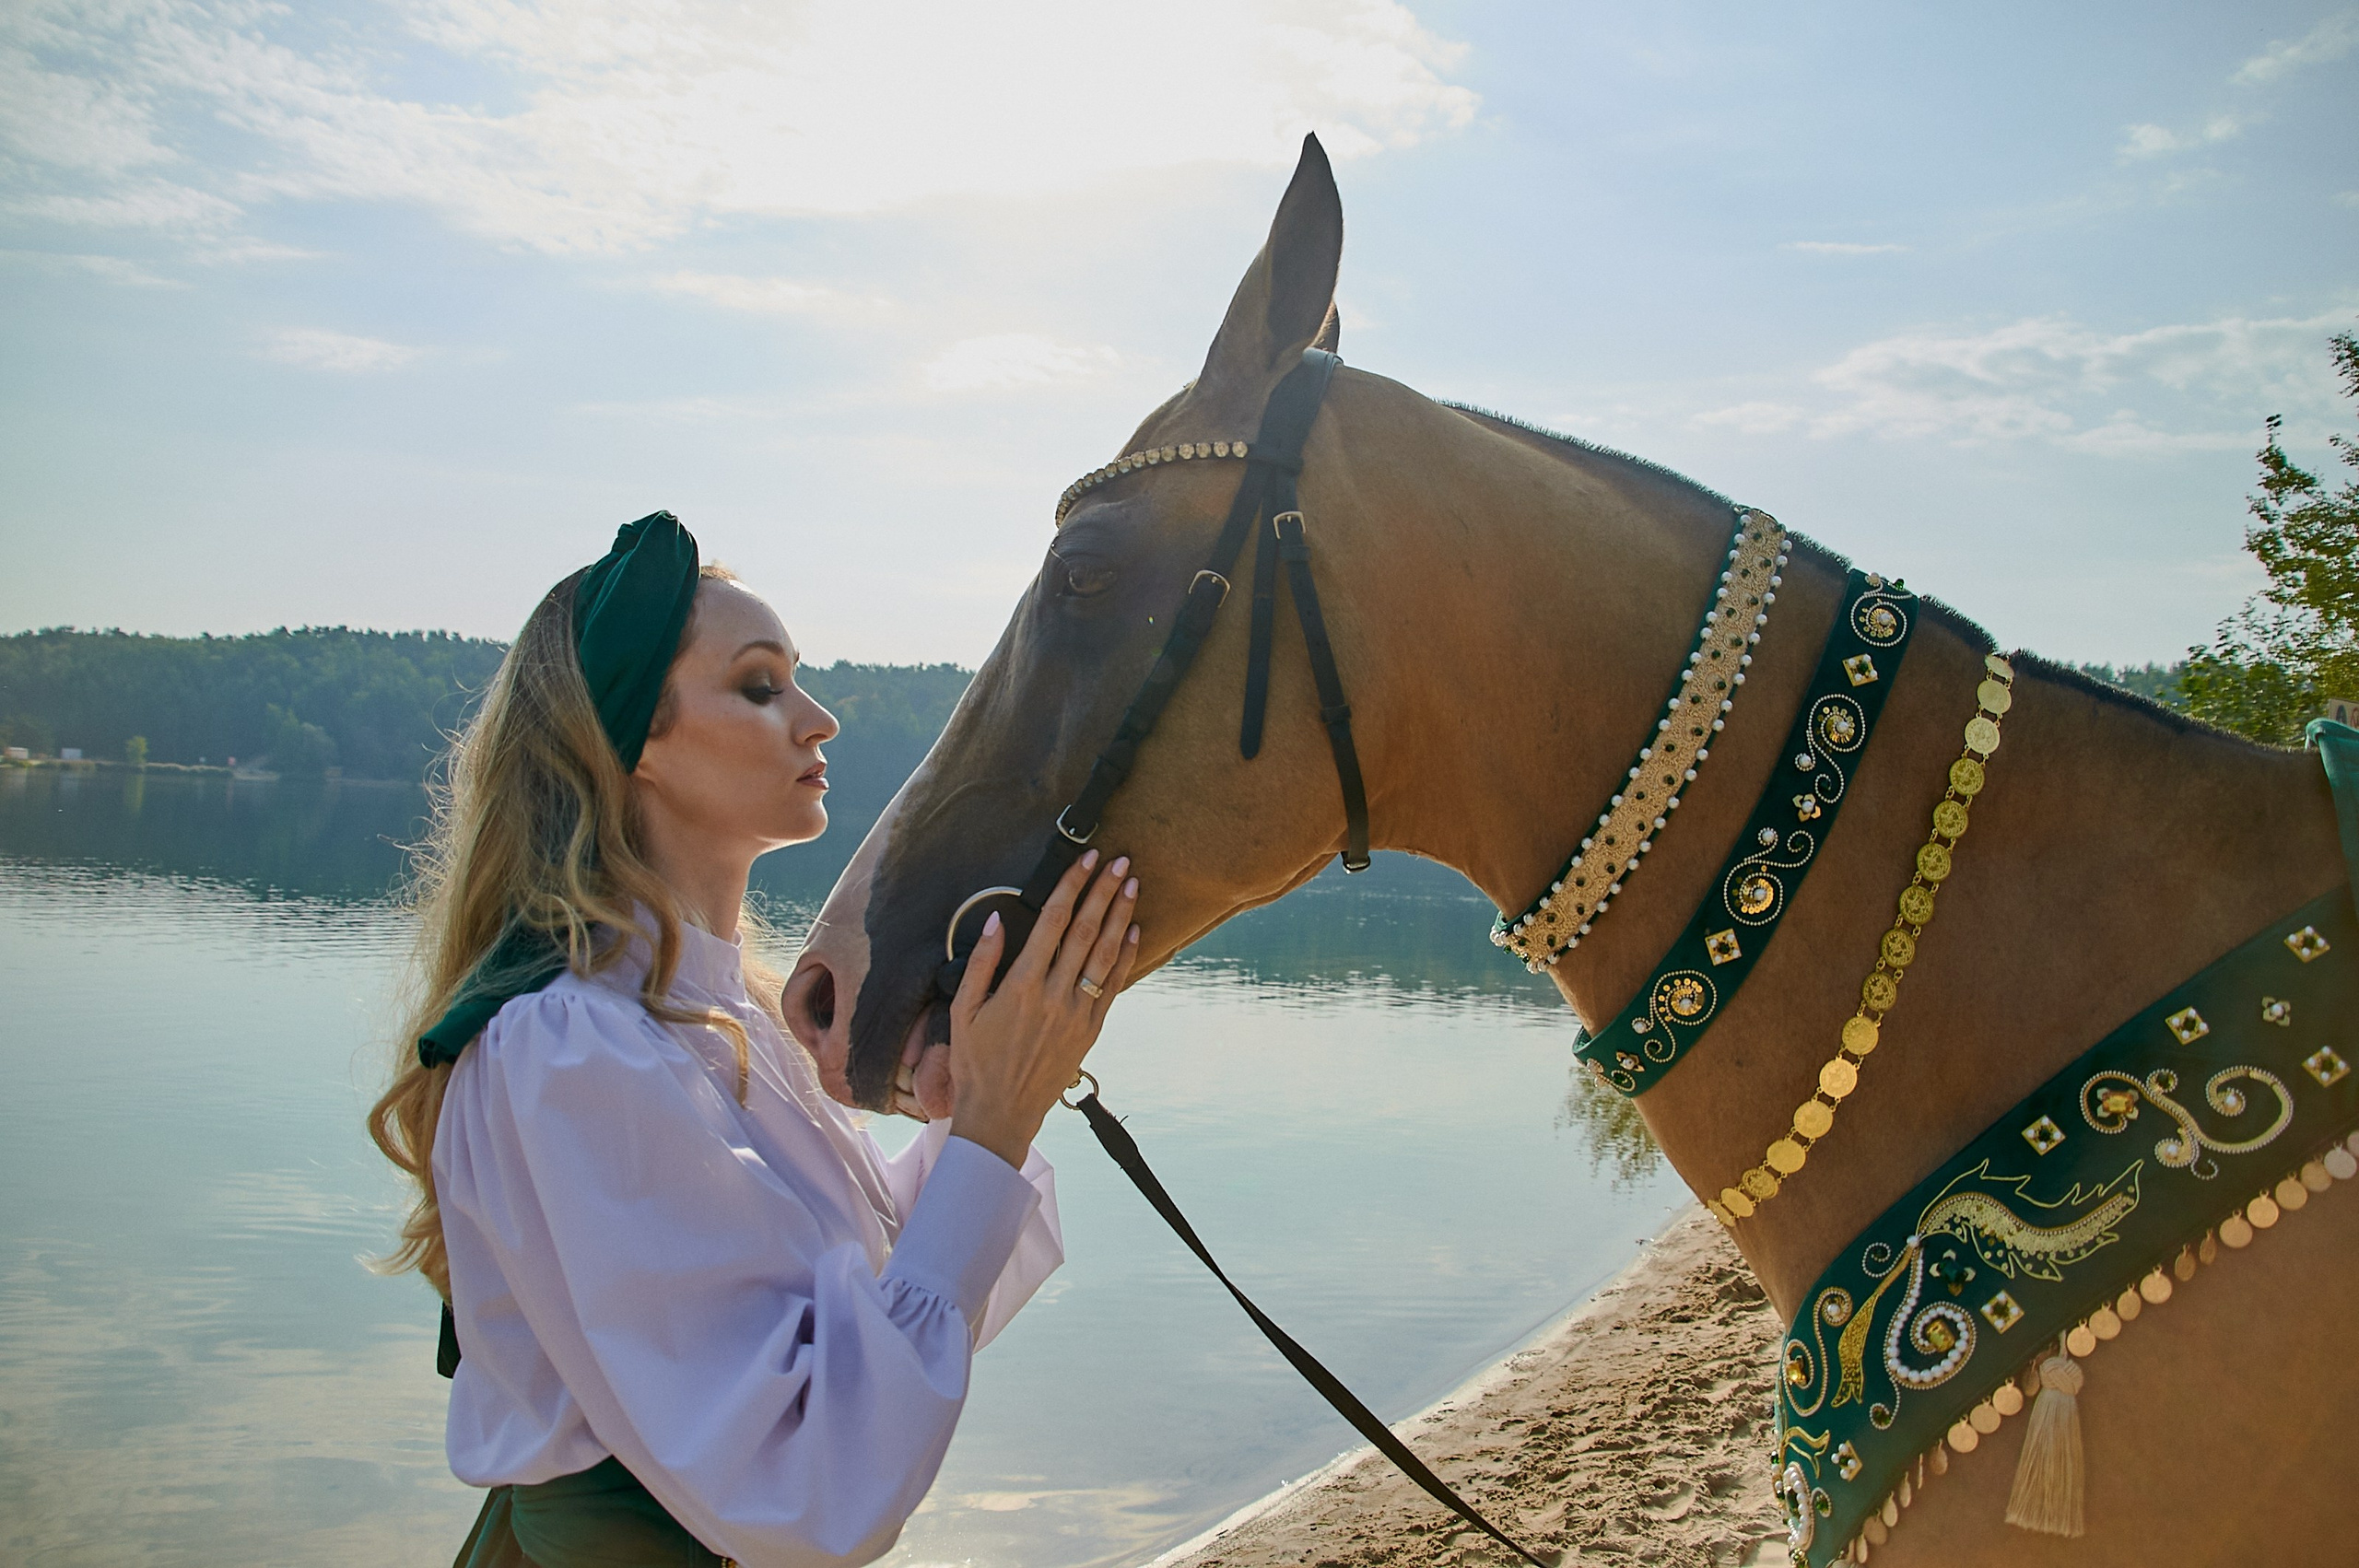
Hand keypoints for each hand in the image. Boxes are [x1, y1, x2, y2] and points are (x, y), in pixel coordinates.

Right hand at [944, 850, 1139, 1166]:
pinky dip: (1126, 954)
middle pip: (1086, 930)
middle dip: (1104, 891)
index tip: (1086, 860)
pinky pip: (1112, 985)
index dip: (1072, 885)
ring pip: (1104, 953)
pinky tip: (1134, 929)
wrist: (1000, 1114)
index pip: (1052, 921)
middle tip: (1119, 860)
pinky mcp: (1090, 1030)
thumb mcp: (962, 1010)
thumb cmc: (975, 1062)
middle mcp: (1054, 995)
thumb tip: (994, 920)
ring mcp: (1077, 1013)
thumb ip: (980, 962)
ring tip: (1132, 883)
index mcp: (1021, 985)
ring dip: (1120, 914)